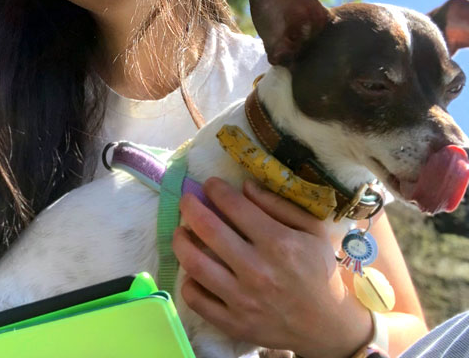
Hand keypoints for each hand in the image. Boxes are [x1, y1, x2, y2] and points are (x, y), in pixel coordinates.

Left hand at [172, 177, 372, 357]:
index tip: (209, 184)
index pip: (234, 206)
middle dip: (191, 207)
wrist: (328, 325)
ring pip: (195, 264)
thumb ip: (278, 205)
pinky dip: (188, 283)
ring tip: (181, 231)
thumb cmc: (319, 270)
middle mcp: (256, 269)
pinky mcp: (234, 323)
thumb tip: (245, 186)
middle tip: (187, 199)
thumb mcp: (311, 229)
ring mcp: (243, 299)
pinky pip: (197, 300)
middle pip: (208, 229)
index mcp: (277, 242)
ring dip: (181, 242)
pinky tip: (192, 271)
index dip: (215, 189)